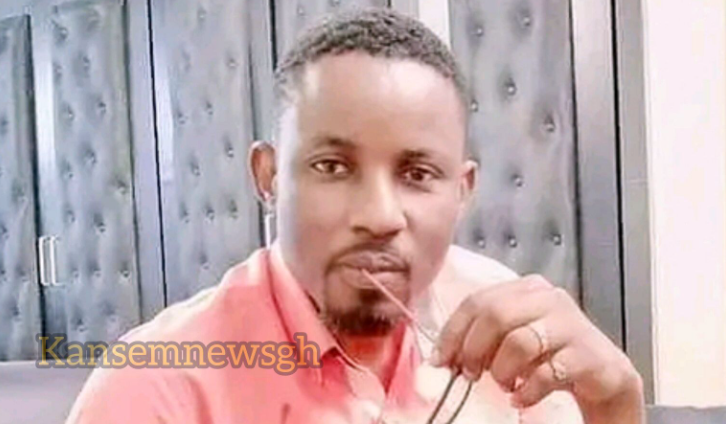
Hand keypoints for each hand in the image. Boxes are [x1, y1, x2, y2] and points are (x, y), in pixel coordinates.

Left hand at [431, 275, 644, 423]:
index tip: (440, 360)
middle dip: (474, 349)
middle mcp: (549, 298)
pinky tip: (522, 397)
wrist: (601, 375)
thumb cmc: (550, 354)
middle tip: (469, 374)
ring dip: (502, 370)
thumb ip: (481, 336)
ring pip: (520, 341)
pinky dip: (527, 390)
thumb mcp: (511, 338)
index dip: (453, 332)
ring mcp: (571, 324)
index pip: (477, 301)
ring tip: (504, 384)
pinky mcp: (588, 354)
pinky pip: (547, 373)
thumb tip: (442, 356)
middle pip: (496, 315)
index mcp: (526, 288)